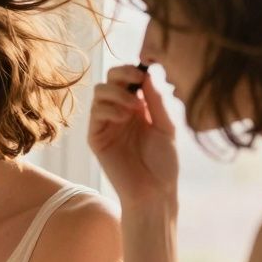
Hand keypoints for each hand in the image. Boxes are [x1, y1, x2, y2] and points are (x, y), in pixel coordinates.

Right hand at [89, 65, 178, 207]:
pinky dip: (110, 109)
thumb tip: (147, 74)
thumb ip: (156, 101)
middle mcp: (118, 113)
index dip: (131, 71)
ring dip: (117, 94)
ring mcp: (105, 125)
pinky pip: (95, 114)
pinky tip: (125, 119)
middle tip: (136, 81)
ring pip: (99, 93)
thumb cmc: (164, 163)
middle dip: (121, 74)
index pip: (125, 80)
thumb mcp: (166, 127)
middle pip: (108, 81)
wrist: (154, 191)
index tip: (144, 72)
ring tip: (135, 108)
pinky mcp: (95, 138)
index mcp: (136, 109)